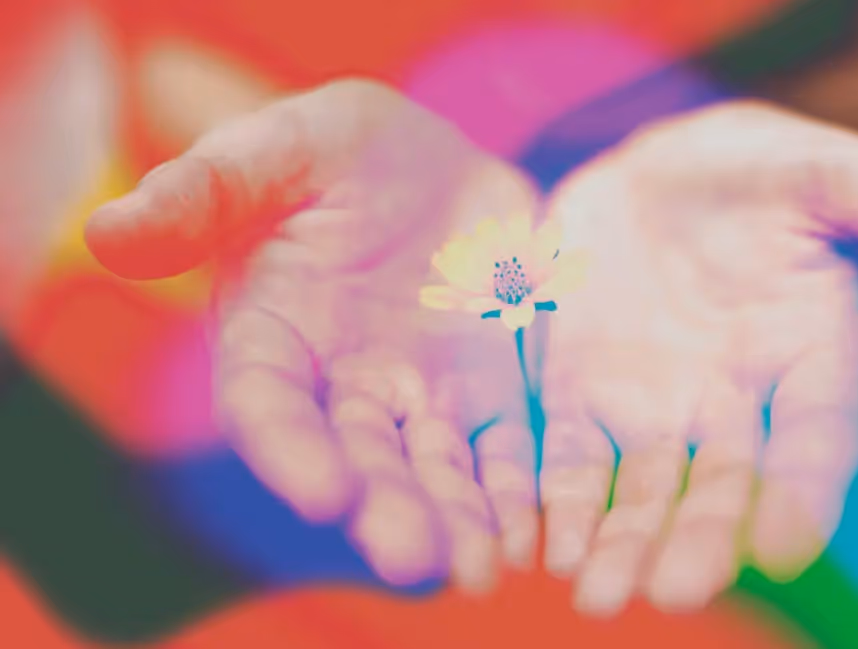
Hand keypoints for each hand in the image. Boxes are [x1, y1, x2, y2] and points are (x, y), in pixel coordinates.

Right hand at [85, 79, 541, 591]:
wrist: (436, 169)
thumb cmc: (341, 155)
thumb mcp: (281, 149)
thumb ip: (206, 190)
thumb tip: (109, 232)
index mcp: (274, 336)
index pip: (269, 405)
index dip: (290, 451)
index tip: (325, 495)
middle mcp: (344, 387)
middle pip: (359, 460)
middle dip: (386, 510)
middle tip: (417, 561)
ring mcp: (422, 398)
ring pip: (436, 470)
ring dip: (458, 521)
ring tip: (482, 569)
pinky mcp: (491, 395)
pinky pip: (505, 451)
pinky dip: (518, 492)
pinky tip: (536, 532)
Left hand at [534, 101, 857, 614]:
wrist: (661, 173)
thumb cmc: (763, 173)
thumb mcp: (835, 176)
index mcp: (810, 361)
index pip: (818, 441)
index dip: (805, 492)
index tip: (783, 545)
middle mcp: (736, 406)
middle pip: (723, 488)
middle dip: (698, 541)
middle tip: (671, 594)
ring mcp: (657, 409)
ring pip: (642, 492)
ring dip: (622, 544)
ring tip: (596, 595)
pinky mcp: (584, 396)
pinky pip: (570, 460)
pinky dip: (558, 502)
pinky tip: (542, 544)